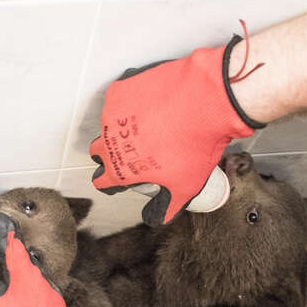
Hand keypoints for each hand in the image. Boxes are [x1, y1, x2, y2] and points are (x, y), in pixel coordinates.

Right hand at [89, 33, 262, 225]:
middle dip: (112, 151)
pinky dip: (133, 100)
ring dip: (125, 124)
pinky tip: (154, 102)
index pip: (101, 180)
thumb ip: (168, 207)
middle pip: (99, 150)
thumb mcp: (186, 185)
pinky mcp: (121, 89)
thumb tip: (161, 217)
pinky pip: (121, 97)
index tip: (120, 177)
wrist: (207, 100)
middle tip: (135, 149)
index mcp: (120, 168)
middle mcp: (109, 141)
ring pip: (110, 122)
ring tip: (153, 122)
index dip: (111, 181)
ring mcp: (112, 112)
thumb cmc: (196, 143)